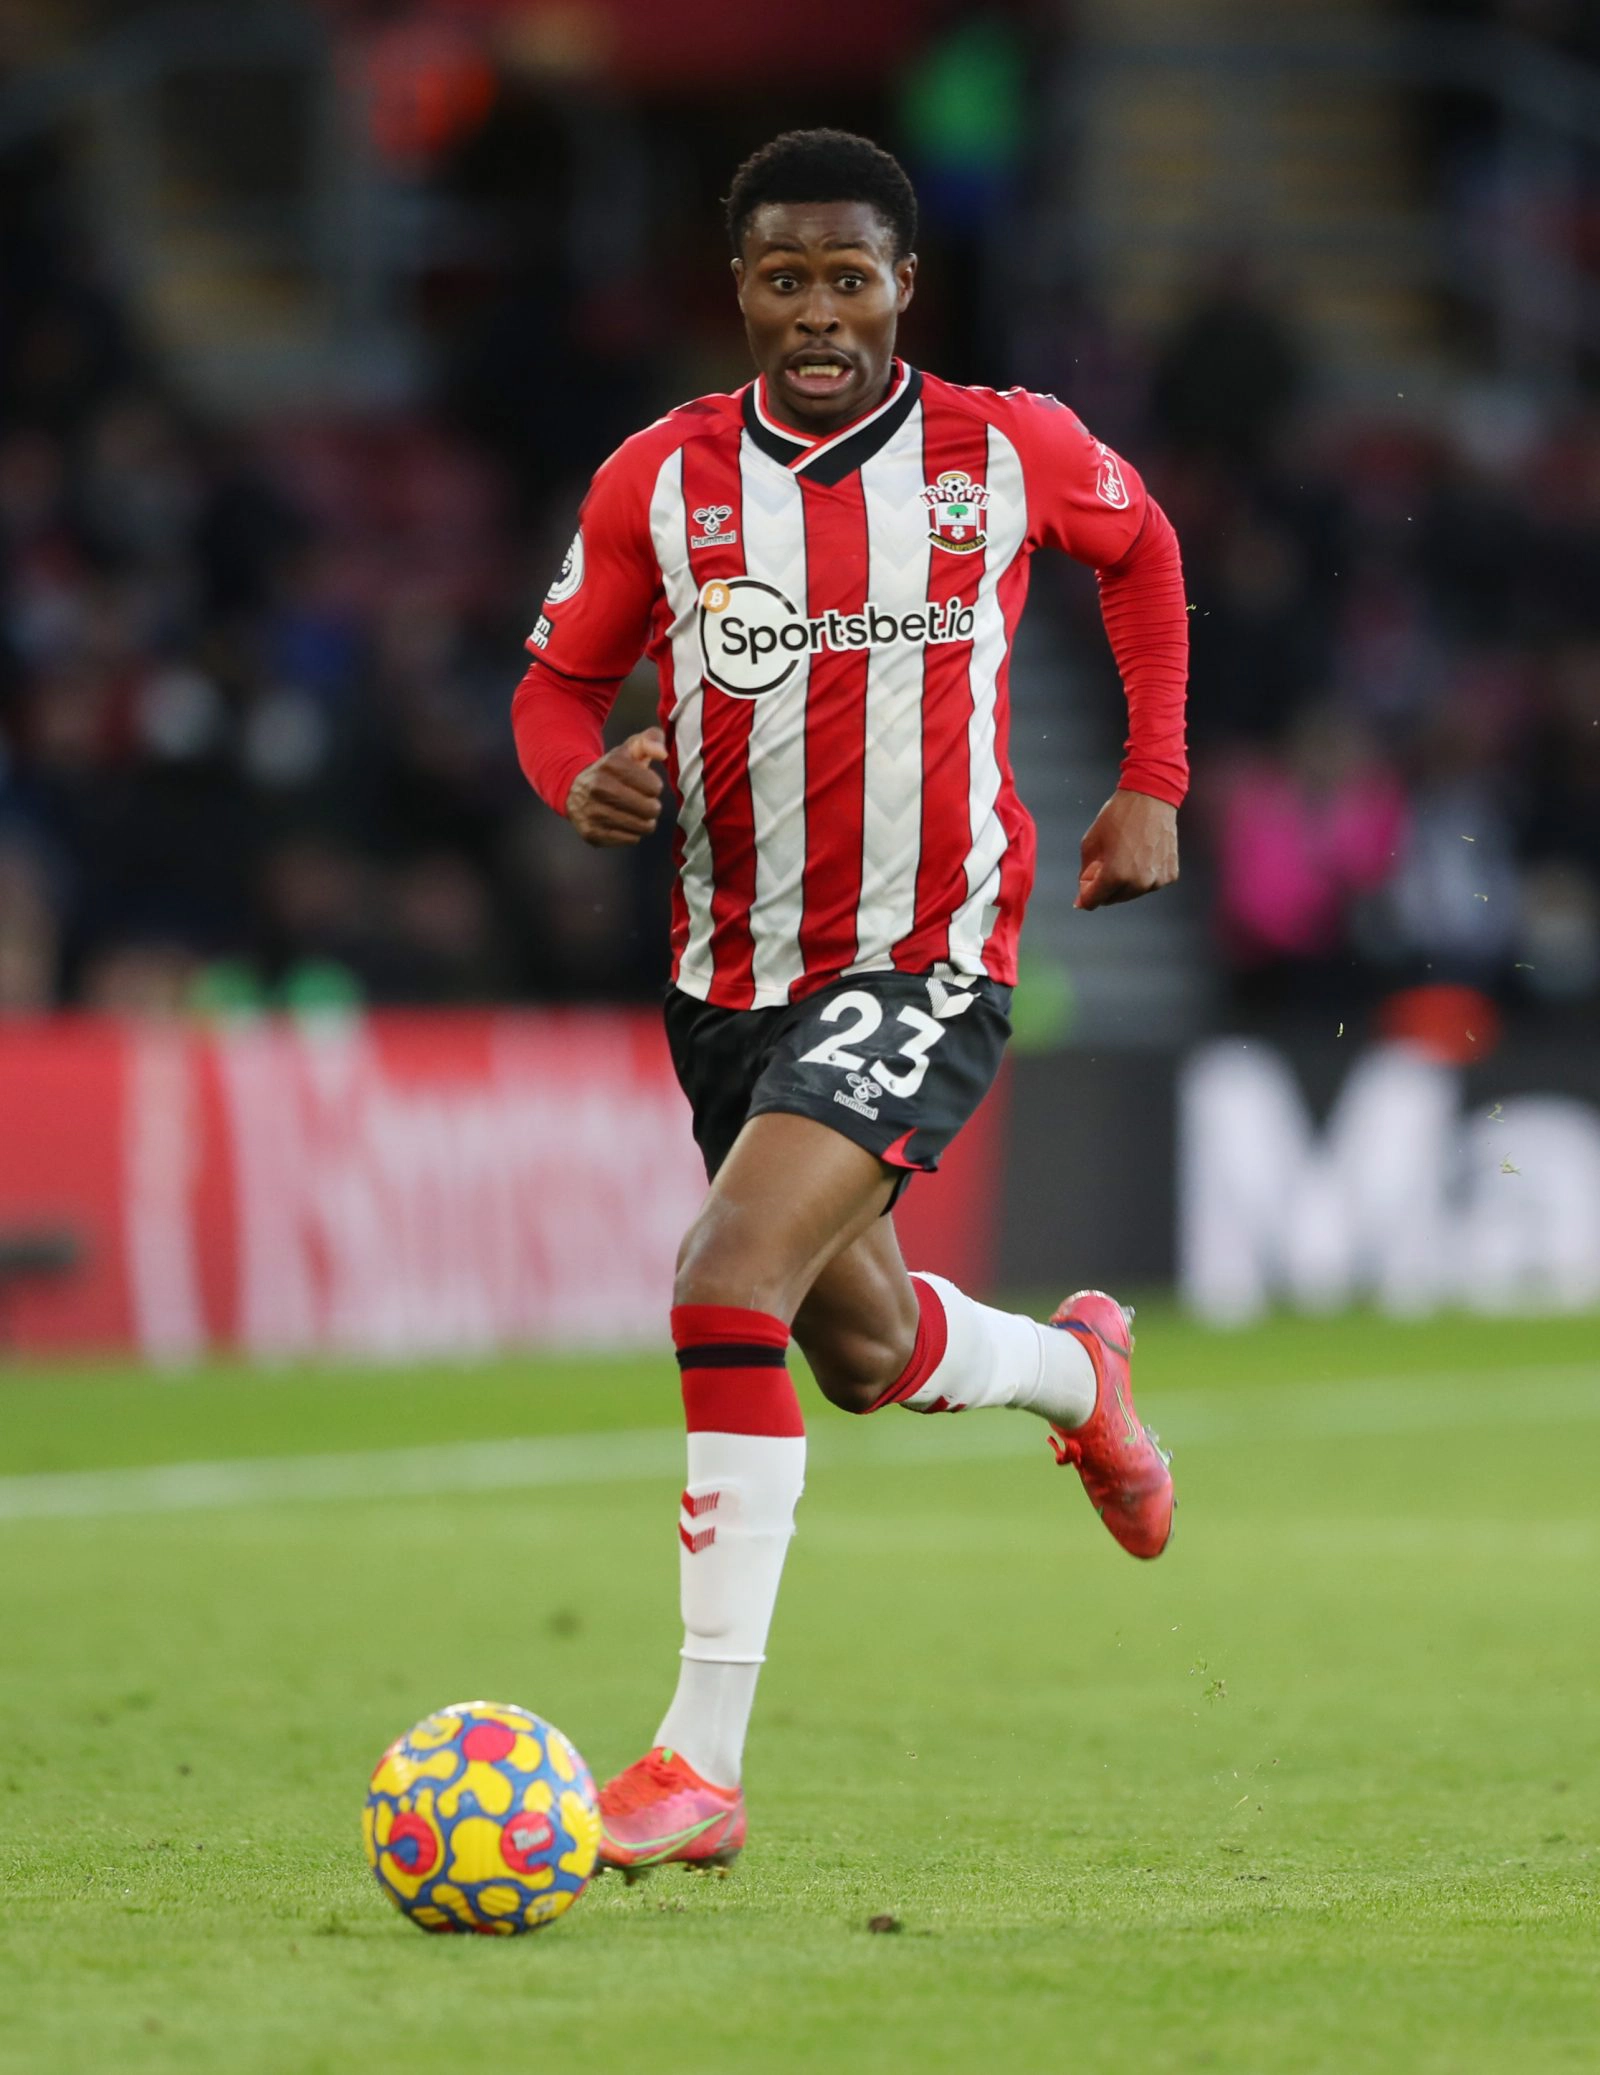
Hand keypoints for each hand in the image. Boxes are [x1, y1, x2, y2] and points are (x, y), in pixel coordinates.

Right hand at [565, 728, 668, 846]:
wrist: (573, 789)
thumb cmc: (611, 770)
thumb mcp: (629, 749)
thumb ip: (650, 741)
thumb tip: (662, 754)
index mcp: (611, 765)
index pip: (654, 786)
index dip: (653, 786)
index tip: (644, 784)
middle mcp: (599, 788)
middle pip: (650, 809)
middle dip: (651, 806)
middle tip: (642, 801)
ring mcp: (594, 813)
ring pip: (642, 827)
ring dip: (644, 821)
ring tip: (635, 812)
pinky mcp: (592, 833)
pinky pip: (630, 839)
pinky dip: (632, 833)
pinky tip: (622, 822)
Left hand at [1075, 788, 1178, 908]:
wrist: (1151, 797)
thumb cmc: (1119, 816)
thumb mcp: (1091, 843)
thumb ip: (1085, 872)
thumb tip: (1083, 894)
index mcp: (1115, 876)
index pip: (1093, 901)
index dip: (1085, 896)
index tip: (1084, 887)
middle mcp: (1138, 883)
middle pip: (1112, 899)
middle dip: (1104, 887)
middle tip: (1103, 864)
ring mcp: (1157, 880)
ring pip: (1132, 893)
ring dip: (1124, 883)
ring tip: (1124, 856)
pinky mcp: (1170, 875)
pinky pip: (1150, 884)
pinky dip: (1143, 876)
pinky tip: (1141, 856)